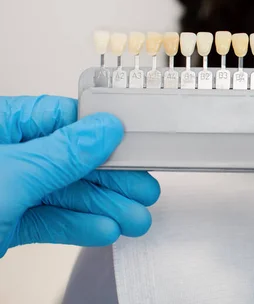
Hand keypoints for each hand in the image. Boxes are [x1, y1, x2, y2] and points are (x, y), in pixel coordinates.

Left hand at [0, 96, 160, 256]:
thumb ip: (61, 153)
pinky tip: (105, 229)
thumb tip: (105, 129)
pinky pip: (51, 220)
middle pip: (71, 160)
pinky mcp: (7, 223)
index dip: (102, 133)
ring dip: (104, 208)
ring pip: (66, 193)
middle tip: (144, 190)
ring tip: (134, 218)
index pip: (63, 118)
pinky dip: (79, 226)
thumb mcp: (13, 173)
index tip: (134, 146)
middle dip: (112, 180)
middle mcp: (9, 154)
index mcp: (2, 125)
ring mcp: (8, 190)